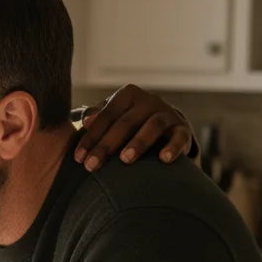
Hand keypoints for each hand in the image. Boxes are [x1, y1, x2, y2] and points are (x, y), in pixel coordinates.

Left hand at [74, 84, 193, 170]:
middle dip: (106, 145)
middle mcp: (148, 101)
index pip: (105, 116)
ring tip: (125, 160)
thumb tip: (86, 120)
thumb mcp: (111, 116)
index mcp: (127, 96)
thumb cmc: (128, 123)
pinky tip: (164, 159)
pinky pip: (180, 137)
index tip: (78, 158)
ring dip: (138, 142)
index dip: (90, 137)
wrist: (164, 125)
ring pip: (153, 126)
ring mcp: (166, 114)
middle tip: (92, 165)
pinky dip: (173, 147)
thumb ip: (97, 117)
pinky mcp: (182, 129)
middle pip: (125, 123)